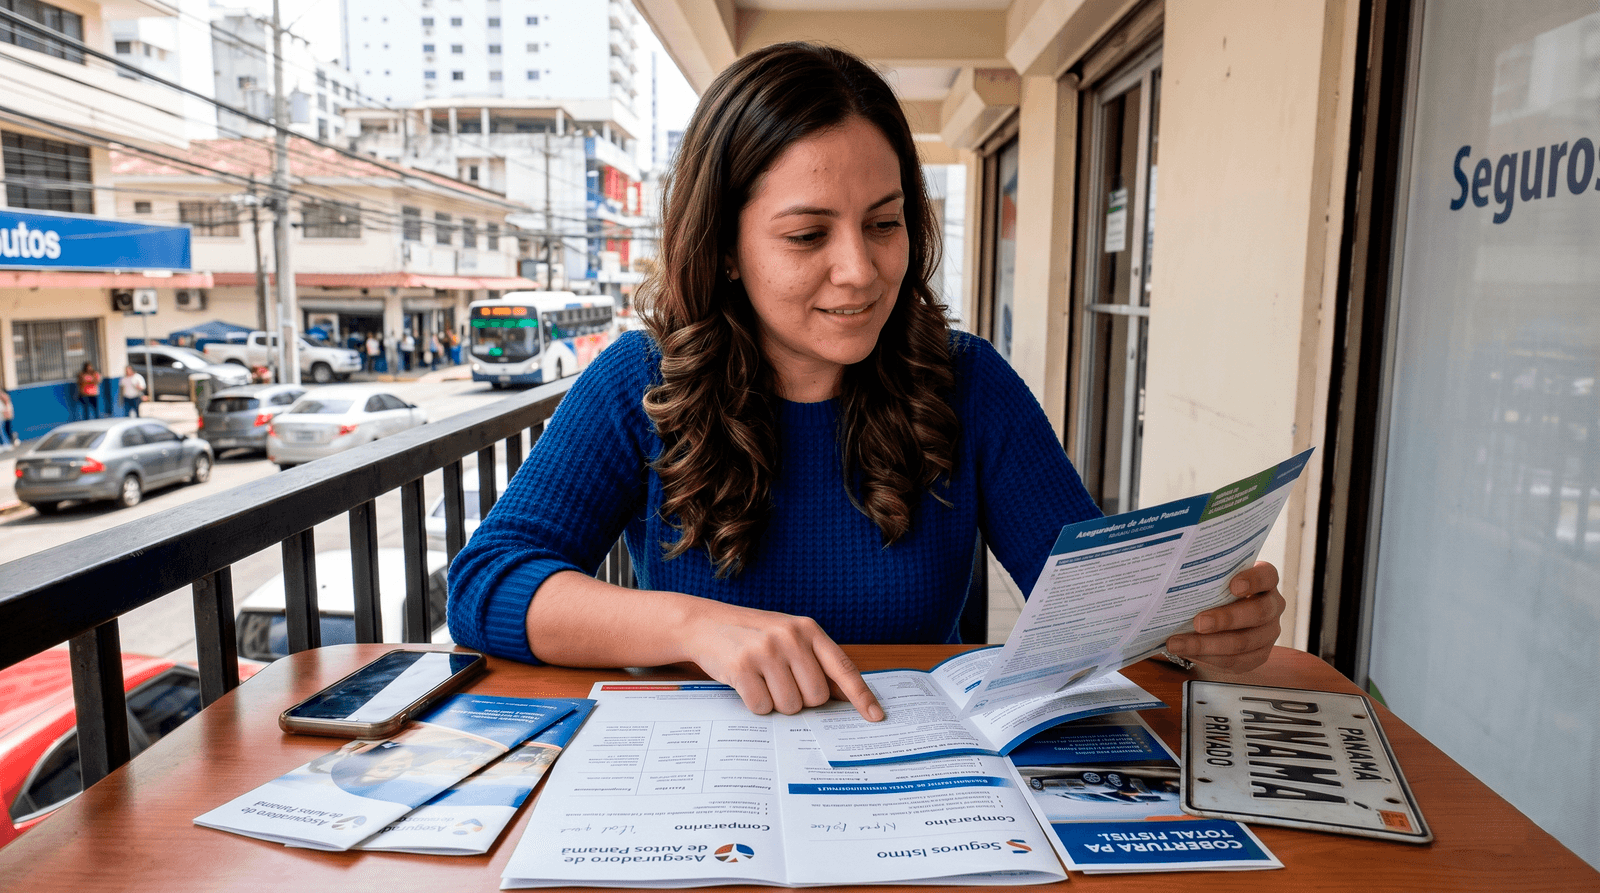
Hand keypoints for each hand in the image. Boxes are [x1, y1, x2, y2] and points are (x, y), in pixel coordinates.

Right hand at [681, 602, 884, 721]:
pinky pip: (762, 707)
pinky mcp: (742, 666)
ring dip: (776, 703)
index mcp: (808, 629)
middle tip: (781, 682)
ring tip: (762, 680)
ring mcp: (766, 651)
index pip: (843, 668)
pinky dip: (756, 704)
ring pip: (790, 706)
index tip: (876, 717)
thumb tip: (846, 697)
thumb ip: (817, 662)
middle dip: (801, 700)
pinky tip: (746, 684)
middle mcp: (790, 637)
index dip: (861, 695)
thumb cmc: (753, 635)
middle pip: (816, 697)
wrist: (705, 623)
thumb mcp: (789, 638)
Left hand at [1165, 561, 1283, 672]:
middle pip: (1258, 613)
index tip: (1233, 585)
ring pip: (1244, 642)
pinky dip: (1208, 658)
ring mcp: (1268, 632)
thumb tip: (1173, 577)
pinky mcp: (1259, 655)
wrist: (1218, 618)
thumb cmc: (1214, 591)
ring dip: (1207, 645)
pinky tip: (1187, 652)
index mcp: (1265, 580)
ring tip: (1178, 643)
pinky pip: (1236, 661)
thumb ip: (1203, 576)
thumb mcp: (1213, 579)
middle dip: (1226, 619)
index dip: (1253, 580)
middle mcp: (1272, 606)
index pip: (1267, 576)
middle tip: (1199, 622)